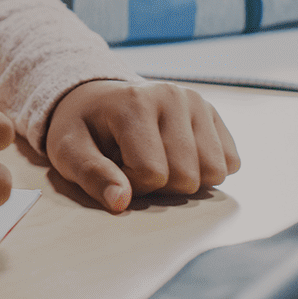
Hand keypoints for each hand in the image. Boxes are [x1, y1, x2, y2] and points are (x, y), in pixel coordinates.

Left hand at [45, 80, 239, 212]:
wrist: (95, 101)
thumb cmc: (82, 129)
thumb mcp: (68, 151)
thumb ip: (91, 175)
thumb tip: (121, 202)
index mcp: (134, 103)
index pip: (151, 173)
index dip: (131, 184)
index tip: (114, 168)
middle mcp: (172, 96)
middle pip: (187, 177)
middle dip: (159, 185)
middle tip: (133, 164)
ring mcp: (197, 102)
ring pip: (214, 173)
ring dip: (184, 179)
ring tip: (155, 159)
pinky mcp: (213, 113)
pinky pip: (230, 163)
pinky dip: (204, 170)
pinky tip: (176, 154)